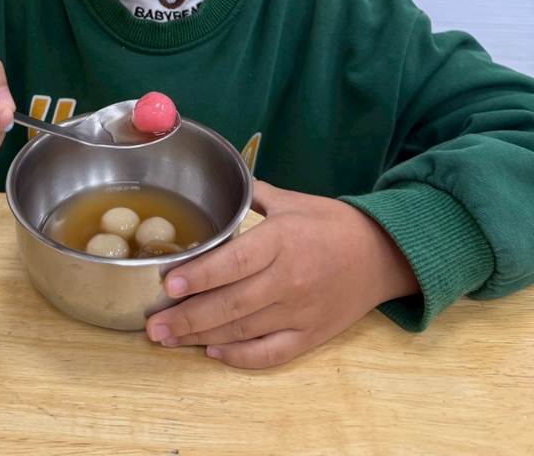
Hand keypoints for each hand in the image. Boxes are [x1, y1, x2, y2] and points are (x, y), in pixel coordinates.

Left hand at [145, 179, 419, 368]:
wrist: (382, 255)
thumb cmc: (333, 224)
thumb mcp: (292, 201)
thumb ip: (252, 193)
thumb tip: (220, 180)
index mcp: (282, 241)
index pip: (235, 262)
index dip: (200, 275)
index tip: (169, 282)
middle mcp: (288, 279)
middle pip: (231, 303)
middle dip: (188, 316)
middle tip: (154, 324)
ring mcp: (299, 312)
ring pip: (243, 330)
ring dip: (202, 336)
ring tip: (169, 339)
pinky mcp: (310, 336)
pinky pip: (270, 353)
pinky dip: (240, 357)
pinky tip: (214, 352)